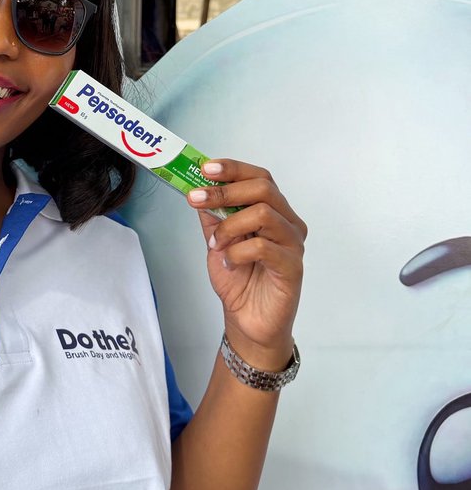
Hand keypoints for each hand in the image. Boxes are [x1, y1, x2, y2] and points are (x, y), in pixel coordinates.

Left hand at [187, 159, 305, 369]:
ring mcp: (293, 244)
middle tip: (197, 198)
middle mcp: (288, 222)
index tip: (205, 169)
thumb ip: (212, 215)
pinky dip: (237, 252)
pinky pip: (263, 247)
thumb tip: (196, 186)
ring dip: (230, 226)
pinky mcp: (293, 267)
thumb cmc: (239, 279)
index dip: (233, 169)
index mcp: (273, 211)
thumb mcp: (217, 240)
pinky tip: (229, 262)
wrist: (247, 321)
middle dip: (225, 190)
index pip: (259, 177)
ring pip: (264, 213)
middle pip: (263, 188)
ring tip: (216, 244)